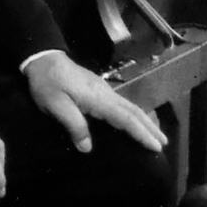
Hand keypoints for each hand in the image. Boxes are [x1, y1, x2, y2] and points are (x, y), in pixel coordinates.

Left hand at [25, 52, 165, 153]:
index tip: (156, 147)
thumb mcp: (54, 105)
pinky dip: (133, 114)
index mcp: (98, 99)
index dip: (141, 133)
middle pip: (133, 112)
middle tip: (164, 143)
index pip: (126, 118)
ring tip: (155, 134)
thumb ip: (73, 124)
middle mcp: (106, 93)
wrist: (42, 58)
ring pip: (129, 106)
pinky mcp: (97, 88)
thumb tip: (88, 147)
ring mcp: (103, 89)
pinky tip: (132, 120)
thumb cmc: (47, 83)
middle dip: (150, 128)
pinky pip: (122, 103)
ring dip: (144, 121)